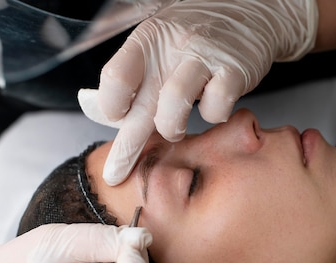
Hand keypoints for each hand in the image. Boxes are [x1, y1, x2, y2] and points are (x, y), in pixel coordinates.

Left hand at [83, 0, 317, 184]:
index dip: (110, 105)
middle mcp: (173, 47)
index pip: (116, 77)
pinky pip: (216, 110)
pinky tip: (215, 103)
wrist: (247, 11)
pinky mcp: (235, 72)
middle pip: (141, 105)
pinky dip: (213, 116)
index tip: (115, 119)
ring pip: (175, 107)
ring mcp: (204, 58)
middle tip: (116, 173)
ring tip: (176, 127)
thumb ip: (126, 78)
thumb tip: (88, 105)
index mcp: (146, 41)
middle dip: (126, 148)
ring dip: (172, 128)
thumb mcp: (154, 46)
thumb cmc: (192, 39)